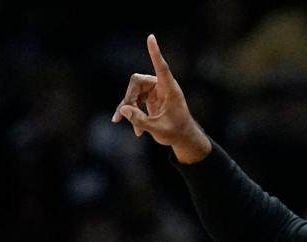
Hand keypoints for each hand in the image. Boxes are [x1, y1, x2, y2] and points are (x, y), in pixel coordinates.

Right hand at [112, 34, 210, 163]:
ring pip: (133, 91)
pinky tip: (137, 131)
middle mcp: (162, 86)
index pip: (161, 67)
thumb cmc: (176, 132)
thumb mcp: (158, 129)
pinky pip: (135, 100)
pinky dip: (132, 113)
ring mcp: (155, 91)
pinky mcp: (150, 98)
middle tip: (125, 115)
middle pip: (137, 82)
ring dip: (129, 108)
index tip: (151, 38)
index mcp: (170, 89)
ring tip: (131, 127)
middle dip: (129, 98)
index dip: (155, 53)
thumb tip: (123, 109)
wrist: (183, 138)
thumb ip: (140, 120)